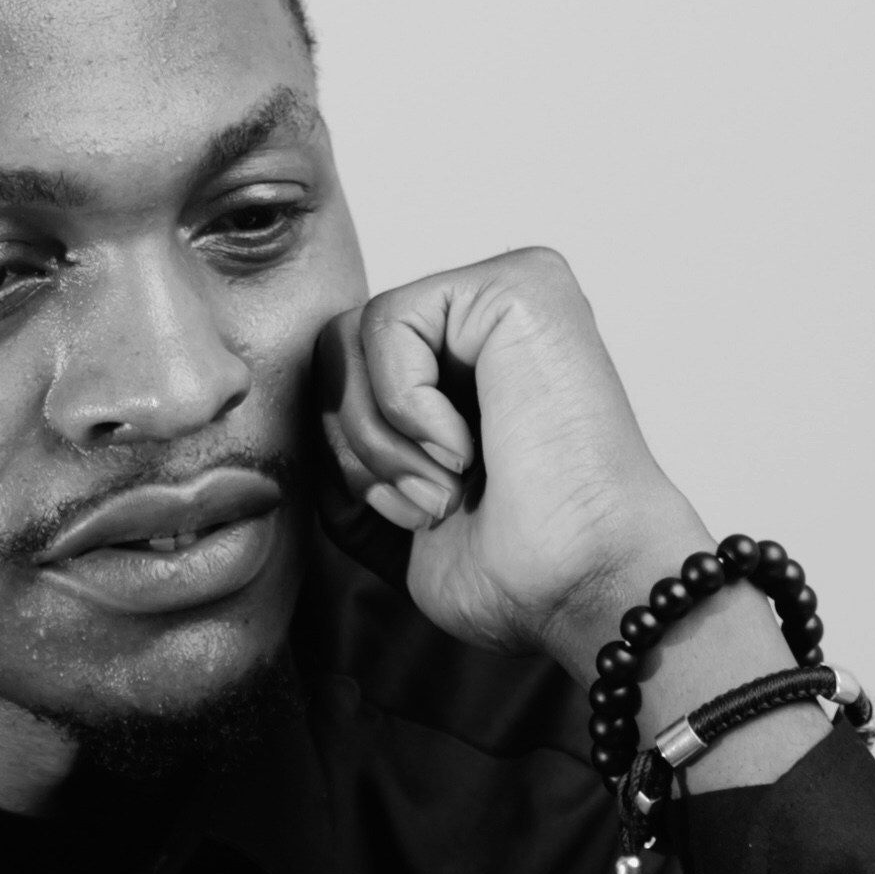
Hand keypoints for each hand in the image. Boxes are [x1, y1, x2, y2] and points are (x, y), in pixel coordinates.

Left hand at [314, 248, 706, 677]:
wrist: (584, 588)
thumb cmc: (514, 568)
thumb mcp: (392, 507)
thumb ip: (343, 448)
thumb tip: (290, 404)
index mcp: (462, 367)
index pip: (336, 375)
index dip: (346, 455)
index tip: (413, 515)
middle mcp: (486, 320)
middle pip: (332, 350)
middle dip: (355, 447)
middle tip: (426, 507)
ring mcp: (506, 294)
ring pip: (349, 336)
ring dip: (379, 439)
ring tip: (446, 491)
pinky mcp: (518, 285)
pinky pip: (388, 320)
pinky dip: (405, 404)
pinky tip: (466, 450)